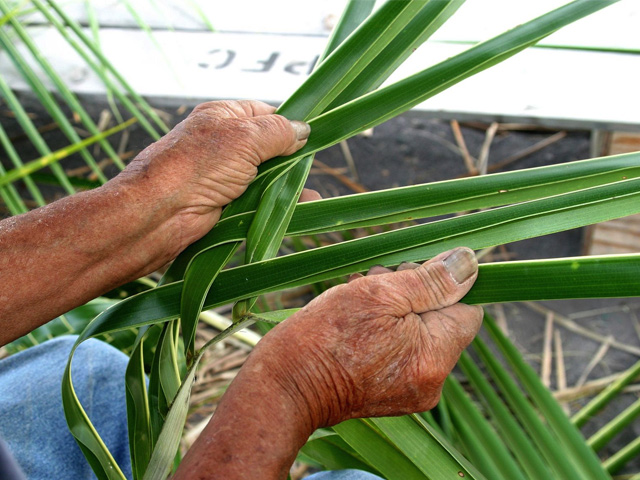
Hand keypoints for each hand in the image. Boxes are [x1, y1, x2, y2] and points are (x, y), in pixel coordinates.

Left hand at [112, 100, 310, 252]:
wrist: (160, 212)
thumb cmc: (198, 165)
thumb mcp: (245, 138)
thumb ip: (277, 132)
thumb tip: (303, 129)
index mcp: (224, 116)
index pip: (265, 113)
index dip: (288, 124)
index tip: (313, 137)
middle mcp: (223, 142)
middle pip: (267, 146)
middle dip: (290, 158)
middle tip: (310, 167)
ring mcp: (223, 173)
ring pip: (264, 176)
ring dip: (286, 184)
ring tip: (310, 194)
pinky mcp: (223, 201)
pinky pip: (256, 199)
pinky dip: (276, 204)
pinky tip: (297, 209)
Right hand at [253, 247, 482, 427]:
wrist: (284, 386)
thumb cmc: (327, 335)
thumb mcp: (381, 294)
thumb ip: (432, 280)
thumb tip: (470, 262)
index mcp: (435, 359)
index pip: (468, 309)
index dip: (442, 285)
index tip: (407, 275)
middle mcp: (431, 383)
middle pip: (442, 320)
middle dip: (414, 294)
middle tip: (375, 284)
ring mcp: (410, 393)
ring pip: (419, 333)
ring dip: (395, 309)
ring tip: (359, 302)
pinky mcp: (389, 395)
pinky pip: (401, 352)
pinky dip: (384, 332)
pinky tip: (356, 322)